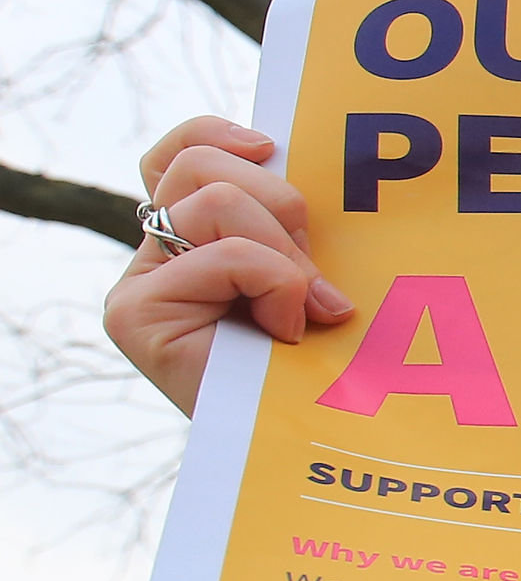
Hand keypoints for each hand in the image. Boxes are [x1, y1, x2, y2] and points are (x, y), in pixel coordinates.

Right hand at [102, 116, 351, 416]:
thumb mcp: (313, 276)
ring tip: (304, 311)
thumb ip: (291, 228)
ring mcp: (139, 285)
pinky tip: (286, 331)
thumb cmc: (325, 365)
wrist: (310, 444)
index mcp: (192, 241)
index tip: (270, 148)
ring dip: (284, 253)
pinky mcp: (135, 313)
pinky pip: (223, 254)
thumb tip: (292, 167)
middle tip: (313, 272)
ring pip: (216, 201)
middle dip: (281, 207)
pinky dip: (274, 283)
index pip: (179, 157)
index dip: (217, 136)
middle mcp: (155, 258)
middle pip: (202, 168)